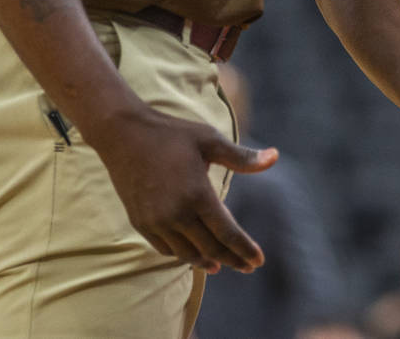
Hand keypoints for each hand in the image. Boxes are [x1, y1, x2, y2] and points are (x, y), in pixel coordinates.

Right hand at [91, 105, 277, 272]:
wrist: (124, 134)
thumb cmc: (172, 134)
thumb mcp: (210, 140)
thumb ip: (242, 157)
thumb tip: (275, 157)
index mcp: (197, 194)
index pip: (227, 233)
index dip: (244, 249)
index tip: (259, 261)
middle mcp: (176, 214)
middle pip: (210, 248)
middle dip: (232, 259)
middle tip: (248, 266)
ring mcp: (156, 222)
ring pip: (187, 254)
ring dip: (207, 261)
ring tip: (222, 263)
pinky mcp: (141, 223)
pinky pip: (165, 249)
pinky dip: (182, 255)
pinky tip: (192, 253)